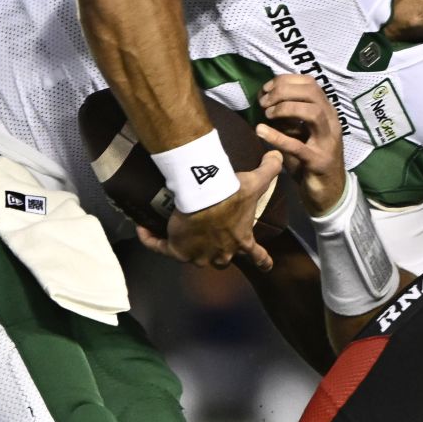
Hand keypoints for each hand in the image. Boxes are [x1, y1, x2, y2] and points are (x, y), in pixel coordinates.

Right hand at [136, 149, 283, 269]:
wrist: (205, 197)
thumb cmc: (232, 192)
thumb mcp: (257, 181)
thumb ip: (271, 169)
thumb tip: (278, 155)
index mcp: (242, 240)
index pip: (258, 257)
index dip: (263, 261)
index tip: (267, 266)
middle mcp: (221, 253)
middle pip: (222, 260)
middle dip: (219, 252)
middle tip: (212, 238)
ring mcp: (198, 255)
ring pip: (193, 258)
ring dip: (188, 247)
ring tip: (178, 230)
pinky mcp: (176, 250)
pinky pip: (160, 248)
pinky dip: (152, 238)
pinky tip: (144, 227)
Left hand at [255, 74, 345, 215]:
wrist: (329, 192)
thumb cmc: (310, 161)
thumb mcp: (299, 134)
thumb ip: (288, 118)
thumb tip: (265, 100)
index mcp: (327, 112)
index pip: (310, 83)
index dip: (285, 80)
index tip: (266, 89)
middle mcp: (331, 122)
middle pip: (312, 92)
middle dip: (284, 91)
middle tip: (264, 102)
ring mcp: (327, 141)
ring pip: (312, 112)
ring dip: (285, 108)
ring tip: (267, 114)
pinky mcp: (318, 161)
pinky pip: (298, 146)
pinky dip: (277, 136)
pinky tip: (260, 131)